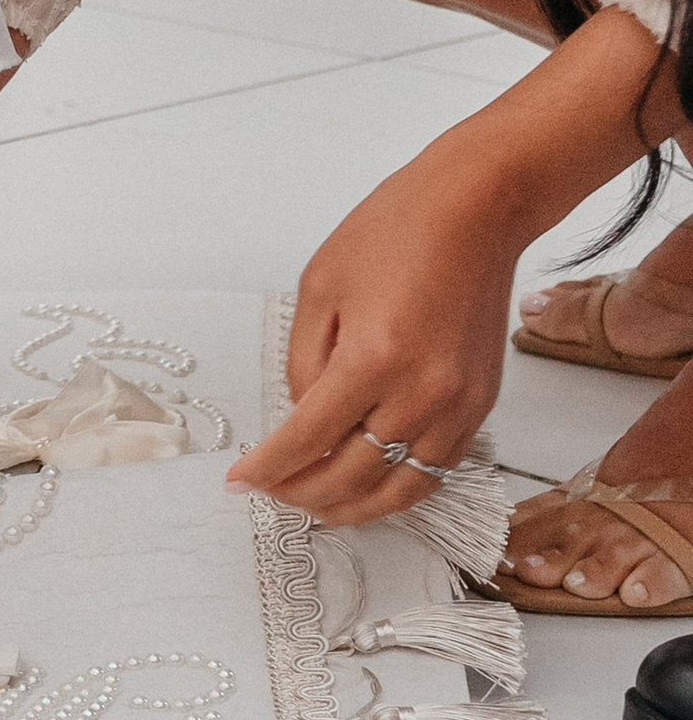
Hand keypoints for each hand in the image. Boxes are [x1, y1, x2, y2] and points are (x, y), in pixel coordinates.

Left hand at [226, 147, 522, 526]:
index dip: (268, 468)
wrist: (475, 211)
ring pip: (400, 490)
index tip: (239, 482)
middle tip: (271, 493)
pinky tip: (369, 486)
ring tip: (315, 506)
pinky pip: (437, 470)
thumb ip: (303, 359)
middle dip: (303, 494)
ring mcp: (457, 406)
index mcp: (371, 358)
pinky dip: (399, 489)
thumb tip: (300, 417)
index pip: (308, 438)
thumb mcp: (320, 286)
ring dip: (353, 508)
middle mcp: (420, 394)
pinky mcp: (481, 406)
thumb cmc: (393, 232)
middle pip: (352, 476)